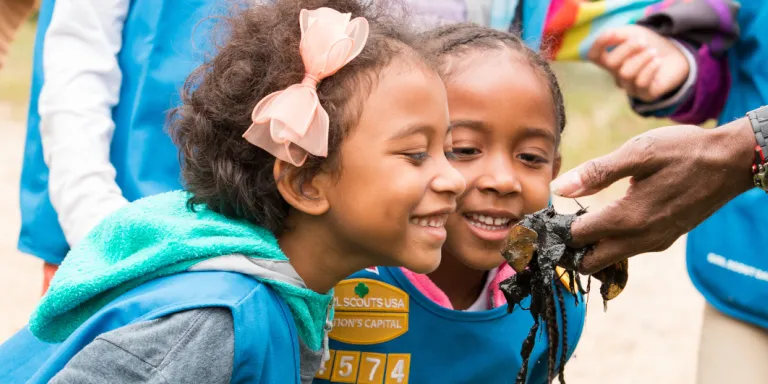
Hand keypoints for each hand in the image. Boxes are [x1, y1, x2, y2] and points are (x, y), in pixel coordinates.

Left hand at [551, 119, 755, 273]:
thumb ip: (597, 172)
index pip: (577, 238)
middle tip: (558, 227)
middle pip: (590, 262)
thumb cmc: (683, 151)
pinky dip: (610, 245)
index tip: (544, 219)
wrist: (731, 162)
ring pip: (609, 260)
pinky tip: (604, 223)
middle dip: (570, 250)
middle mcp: (640, 239)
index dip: (557, 229)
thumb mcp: (638, 153)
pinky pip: (627, 252)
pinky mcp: (664, 240)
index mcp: (628, 218)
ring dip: (590, 249)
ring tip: (578, 222)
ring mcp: (654, 243)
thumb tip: (559, 189)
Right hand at [588, 25, 689, 102]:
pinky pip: (641, 83)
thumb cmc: (650, 45)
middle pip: (612, 63)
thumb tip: (609, 35)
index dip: (599, 44)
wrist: (676, 55)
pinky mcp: (646, 95)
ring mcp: (630, 88)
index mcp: (610, 61)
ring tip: (653, 52)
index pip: (594, 56)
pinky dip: (650, 68)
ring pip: (626, 73)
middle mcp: (617, 76)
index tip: (612, 33)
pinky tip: (657, 61)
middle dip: (628, 48)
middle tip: (643, 42)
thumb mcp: (632, 33)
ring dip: (642, 58)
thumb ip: (618, 34)